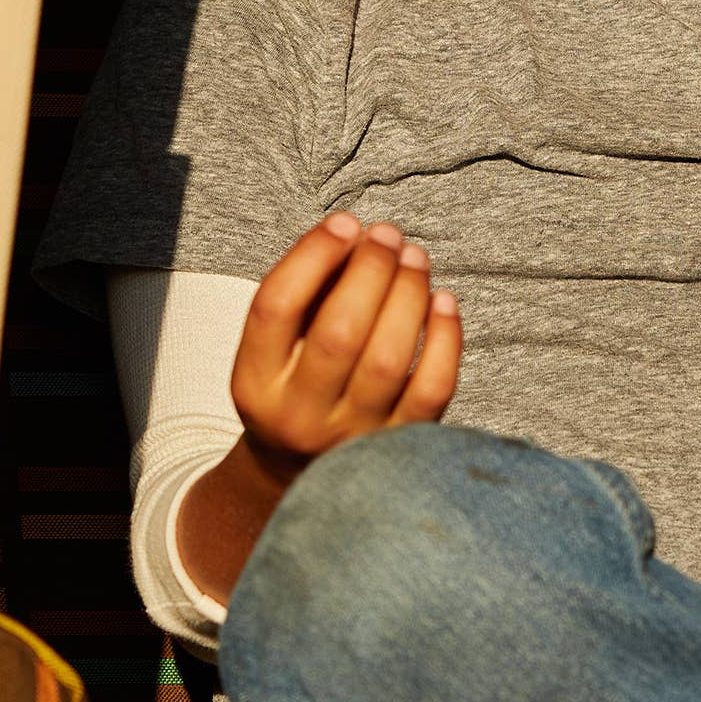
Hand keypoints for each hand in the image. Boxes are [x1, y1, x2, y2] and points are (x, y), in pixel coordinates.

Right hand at [231, 213, 461, 483]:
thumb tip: (360, 236)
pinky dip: (444, 340)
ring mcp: (350, 438)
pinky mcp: (397, 448)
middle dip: (370, 270)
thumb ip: (309, 293)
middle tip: (387, 233)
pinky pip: (431, 389)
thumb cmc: (297, 387)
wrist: (305, 480)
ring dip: (407, 295)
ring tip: (415, 257)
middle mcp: (298, 415)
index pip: (276, 308)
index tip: (344, 222)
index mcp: (255, 382)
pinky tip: (444, 301)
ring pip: (386, 359)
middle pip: (338, 332)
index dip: (312, 255)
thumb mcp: (279, 347)